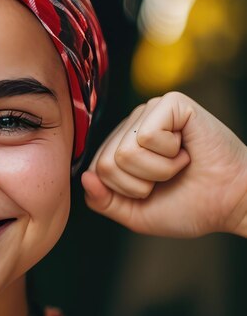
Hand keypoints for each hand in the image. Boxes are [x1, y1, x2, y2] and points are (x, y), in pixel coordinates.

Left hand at [81, 92, 246, 236]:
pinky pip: (146, 138)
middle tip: (169, 177)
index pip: (95, 171)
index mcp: (119, 147)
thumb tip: (84, 177)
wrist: (231, 203)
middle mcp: (131, 125)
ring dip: (157, 170)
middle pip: (107, 164)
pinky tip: (186, 150)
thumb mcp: (134, 213)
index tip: (153, 189)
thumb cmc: (187, 205)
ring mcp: (150, 111)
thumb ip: (103, 201)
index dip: (125, 192)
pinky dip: (169, 155)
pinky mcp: (170, 103)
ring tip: (179, 164)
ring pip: (124, 153)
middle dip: (140, 183)